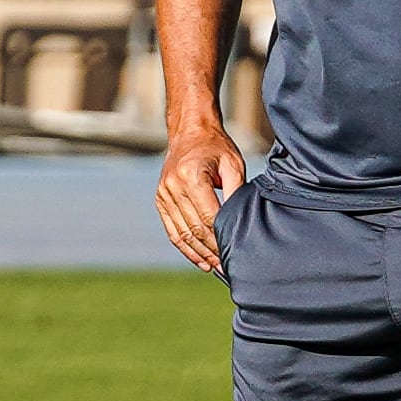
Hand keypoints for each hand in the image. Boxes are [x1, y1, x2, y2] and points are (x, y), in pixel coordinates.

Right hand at [157, 124, 246, 273]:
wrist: (189, 132)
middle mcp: (173, 186)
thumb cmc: (216, 147)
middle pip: (194, 228)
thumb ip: (237, 192)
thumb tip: (241, 224)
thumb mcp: (233, 164)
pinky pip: (172, 230)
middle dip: (212, 250)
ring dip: (199, 253)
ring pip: (182, 233)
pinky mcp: (160, 199)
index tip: (234, 253)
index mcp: (191, 175)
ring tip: (215, 268)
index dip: (220, 238)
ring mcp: (163, 193)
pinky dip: (185, 247)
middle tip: (228, 267)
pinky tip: (200, 260)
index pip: (208, 216)